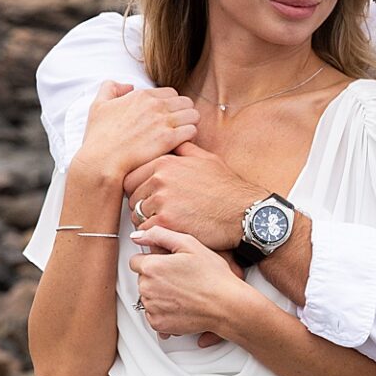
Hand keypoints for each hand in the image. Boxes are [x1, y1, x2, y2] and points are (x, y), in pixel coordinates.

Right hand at [71, 83, 197, 183]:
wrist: (101, 161)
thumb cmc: (99, 137)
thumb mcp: (98, 105)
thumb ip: (111, 88)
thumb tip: (128, 86)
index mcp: (142, 95)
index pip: (172, 93)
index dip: (171, 105)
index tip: (167, 117)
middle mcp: (155, 105)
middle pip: (186, 102)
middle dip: (184, 113)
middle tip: (177, 127)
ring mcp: (163, 122)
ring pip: (194, 115)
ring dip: (190, 124)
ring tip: (181, 136)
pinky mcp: (169, 139)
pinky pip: (192, 131)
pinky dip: (189, 137)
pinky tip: (180, 145)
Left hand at [124, 143, 259, 251]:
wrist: (245, 212)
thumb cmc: (229, 189)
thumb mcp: (207, 159)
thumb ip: (184, 149)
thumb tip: (175, 140)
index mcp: (165, 163)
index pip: (131, 177)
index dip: (138, 189)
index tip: (148, 197)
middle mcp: (160, 179)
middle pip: (132, 197)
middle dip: (142, 206)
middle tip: (157, 213)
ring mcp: (161, 201)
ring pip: (137, 215)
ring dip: (148, 222)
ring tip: (166, 225)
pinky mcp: (166, 222)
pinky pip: (146, 231)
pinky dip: (154, 235)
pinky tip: (169, 234)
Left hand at [128, 224, 254, 337]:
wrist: (227, 306)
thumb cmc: (213, 277)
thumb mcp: (190, 244)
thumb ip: (159, 235)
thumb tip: (138, 235)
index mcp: (152, 267)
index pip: (136, 261)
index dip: (153, 260)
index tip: (168, 265)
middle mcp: (147, 288)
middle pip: (142, 279)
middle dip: (156, 278)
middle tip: (180, 278)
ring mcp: (152, 307)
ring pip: (147, 297)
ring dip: (160, 294)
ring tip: (183, 292)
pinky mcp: (158, 323)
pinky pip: (153, 314)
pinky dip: (164, 311)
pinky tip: (181, 305)